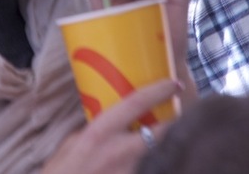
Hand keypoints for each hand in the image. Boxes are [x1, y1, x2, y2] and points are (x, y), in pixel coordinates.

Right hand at [41, 79, 178, 173]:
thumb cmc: (60, 173)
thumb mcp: (73, 143)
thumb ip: (95, 131)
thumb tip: (114, 124)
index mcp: (100, 132)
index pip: (135, 103)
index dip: (158, 91)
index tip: (174, 84)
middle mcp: (119, 152)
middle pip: (162, 132)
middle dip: (179, 122)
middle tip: (188, 116)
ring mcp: (130, 173)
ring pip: (164, 157)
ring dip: (173, 149)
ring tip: (181, 143)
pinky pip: (155, 171)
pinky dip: (162, 166)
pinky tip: (166, 163)